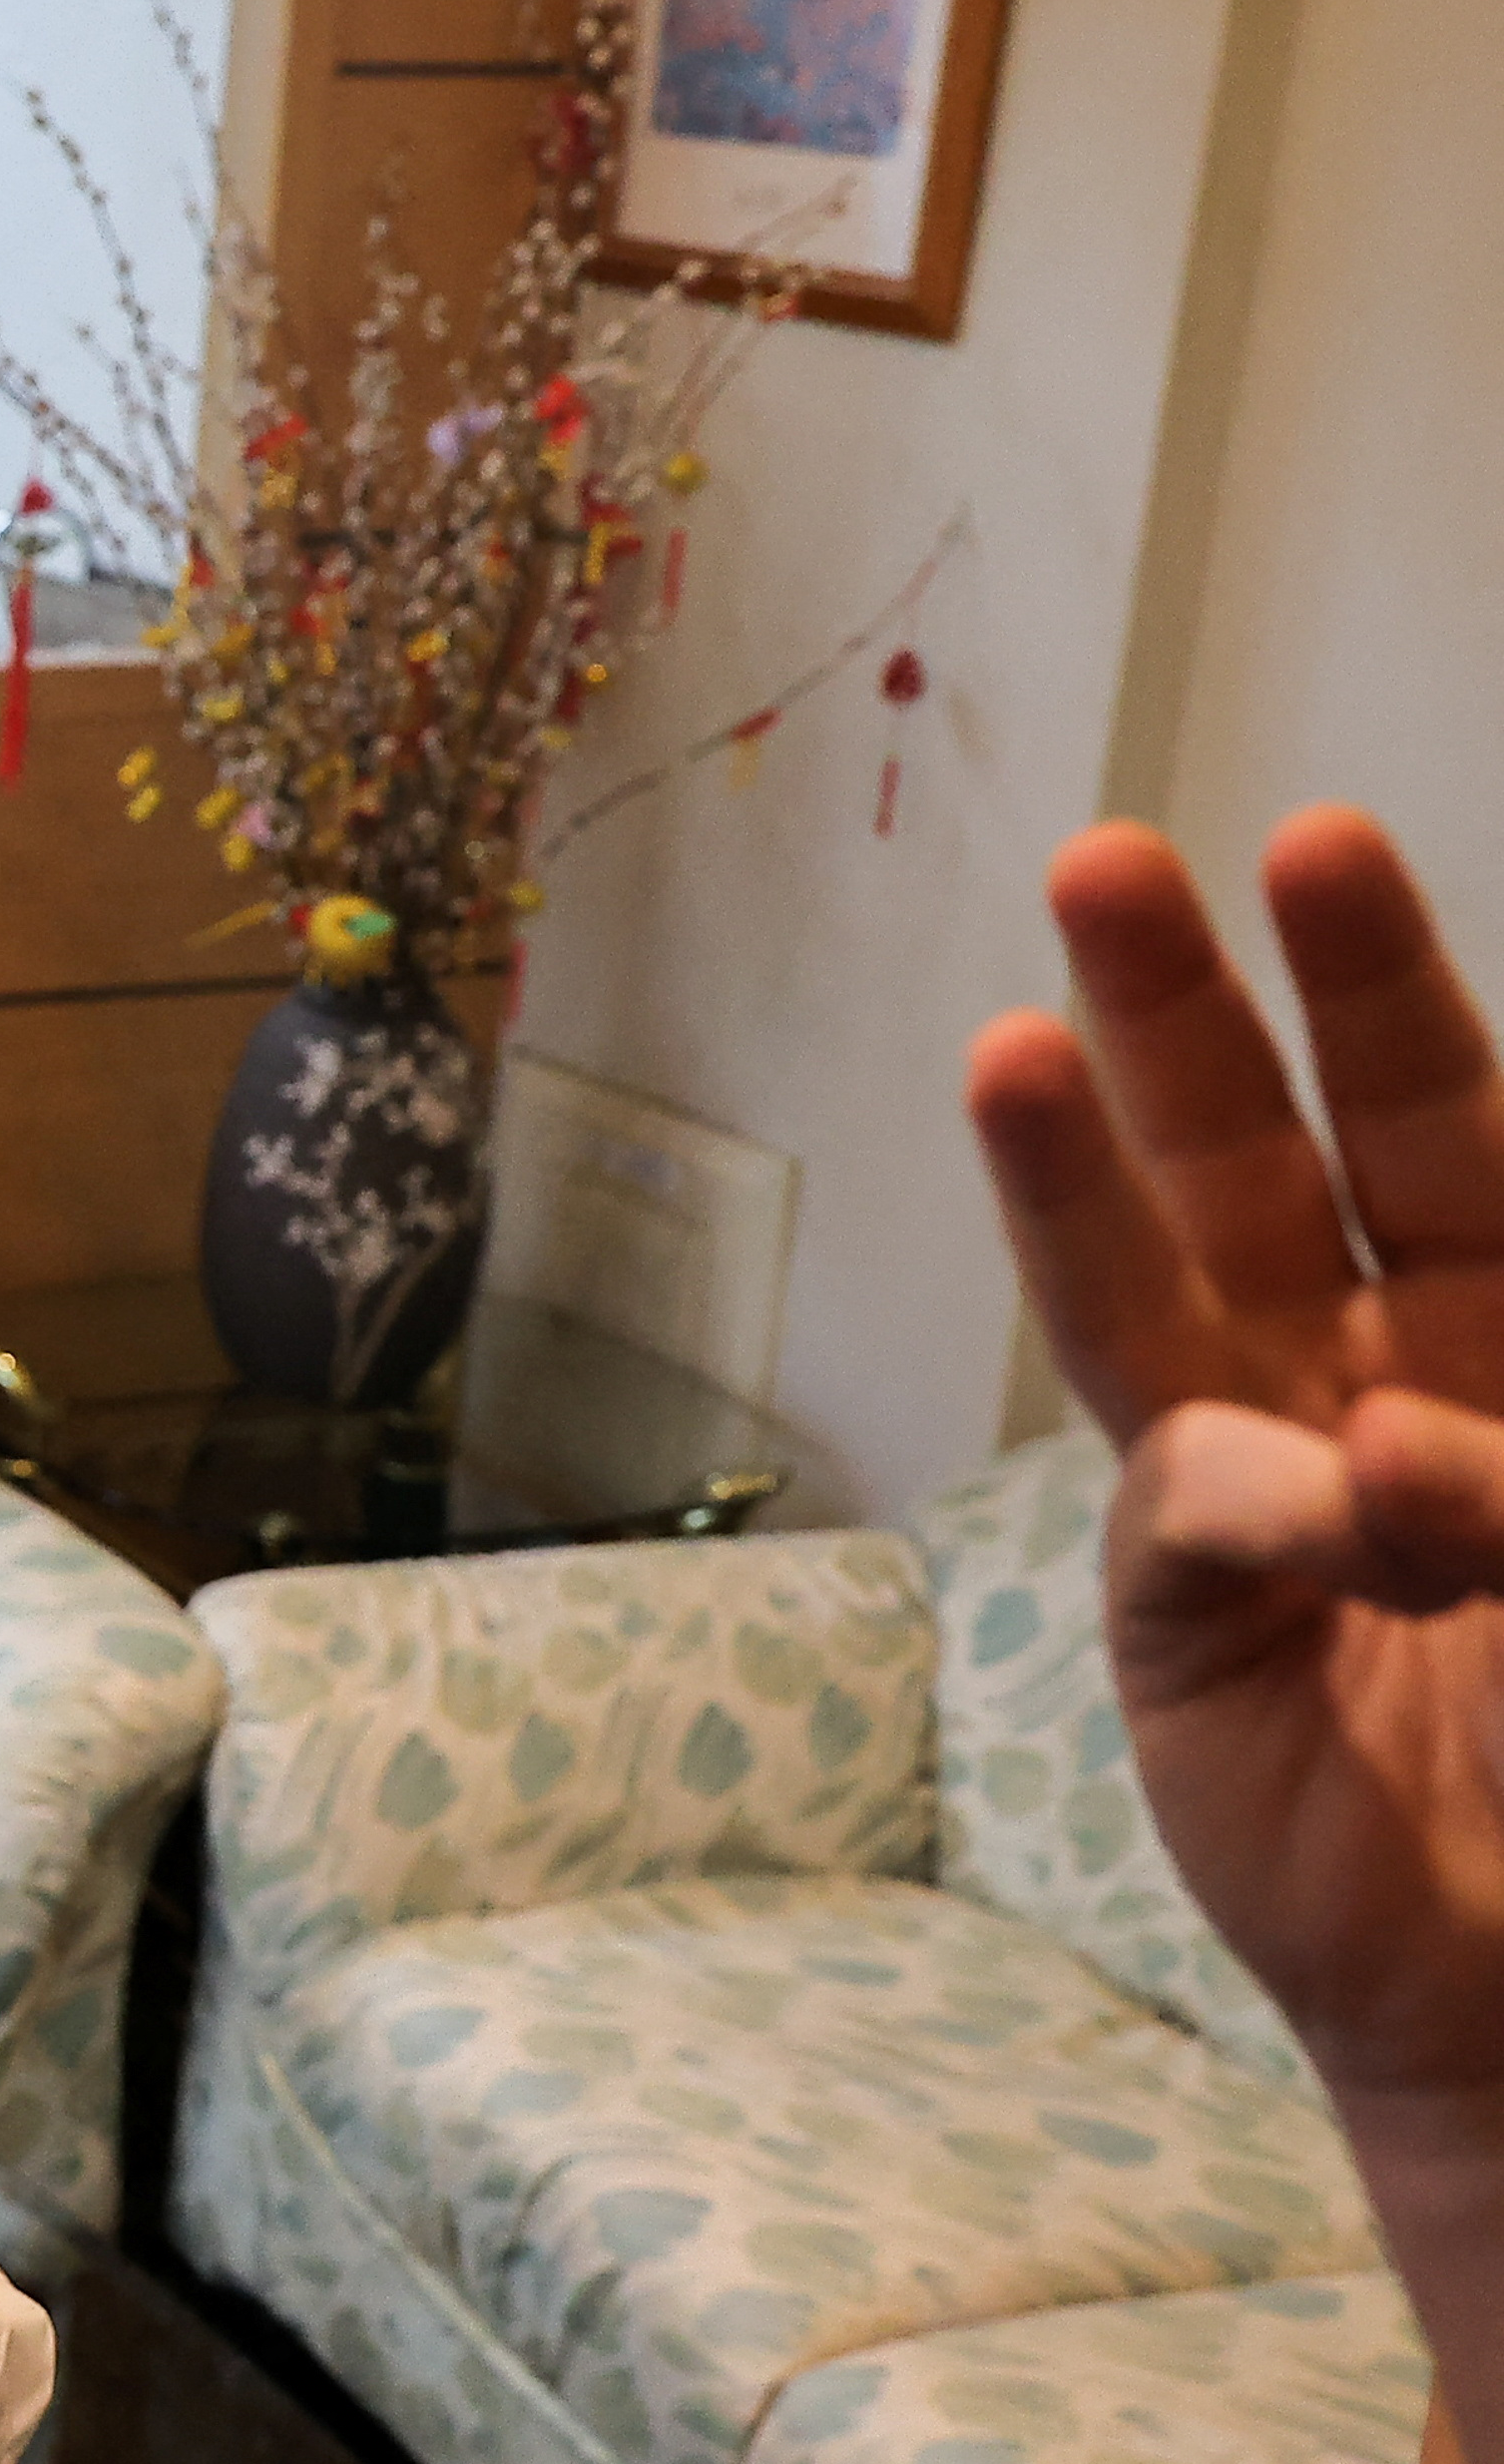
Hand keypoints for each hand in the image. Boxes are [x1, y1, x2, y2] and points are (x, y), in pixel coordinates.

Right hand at [962, 811, 1503, 2112]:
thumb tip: (1389, 1448)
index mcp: (1503, 1320)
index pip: (1439, 1117)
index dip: (1375, 984)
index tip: (1313, 843)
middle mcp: (1366, 1368)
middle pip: (1259, 1157)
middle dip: (1186, 1012)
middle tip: (1108, 865)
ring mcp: (1260, 1488)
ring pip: (1154, 1290)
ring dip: (1076, 1169)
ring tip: (1009, 1044)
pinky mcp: (1186, 1620)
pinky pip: (1198, 1516)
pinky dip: (1260, 1495)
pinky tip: (1337, 1490)